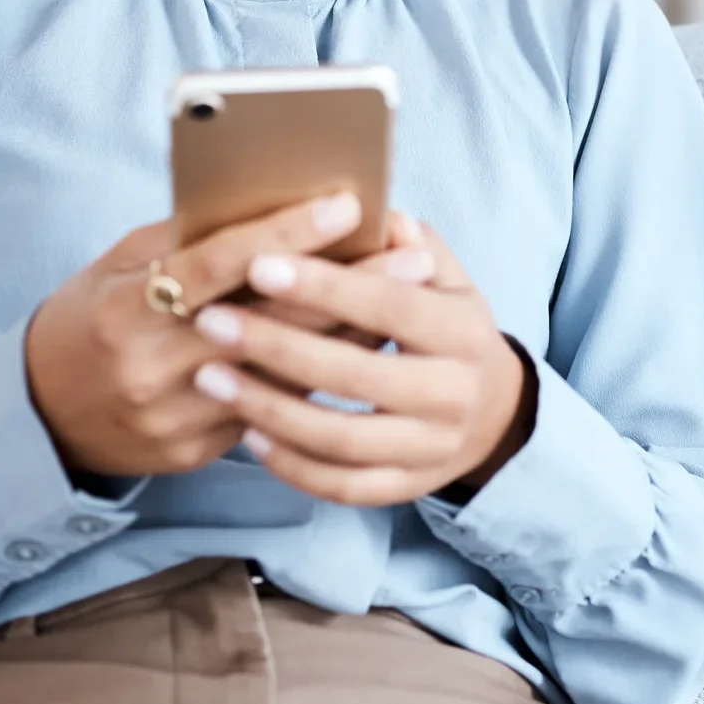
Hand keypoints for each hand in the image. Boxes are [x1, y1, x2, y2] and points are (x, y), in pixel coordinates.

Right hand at [25, 191, 412, 476]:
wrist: (42, 415)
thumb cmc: (92, 318)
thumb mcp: (119, 266)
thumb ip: (186, 242)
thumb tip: (266, 204)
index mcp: (129, 309)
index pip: (219, 264)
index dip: (285, 234)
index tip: (345, 205)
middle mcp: (155, 368)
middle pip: (270, 322)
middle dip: (350, 287)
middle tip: (413, 255)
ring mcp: (179, 418)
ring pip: (285, 373)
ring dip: (352, 334)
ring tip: (409, 299)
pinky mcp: (198, 451)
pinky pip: (274, 409)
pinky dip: (321, 374)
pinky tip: (366, 346)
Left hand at [187, 214, 538, 505]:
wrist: (493, 413)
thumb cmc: (448, 328)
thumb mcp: (446, 278)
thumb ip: (411, 243)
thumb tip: (378, 214)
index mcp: (463, 333)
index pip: (389, 306)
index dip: (326, 286)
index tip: (259, 264)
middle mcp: (453, 395)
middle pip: (355, 375)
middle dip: (277, 346)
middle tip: (210, 322)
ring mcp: (430, 449)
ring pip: (340, 438)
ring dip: (268, 409)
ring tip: (210, 378)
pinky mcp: (407, 489)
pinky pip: (341, 486)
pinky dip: (291, 464)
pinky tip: (246, 433)